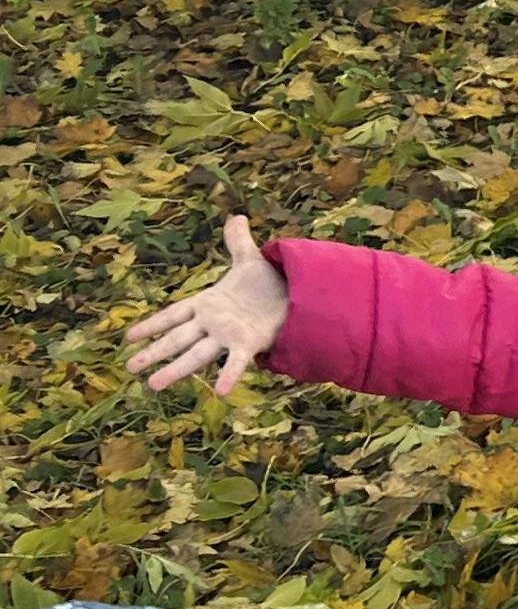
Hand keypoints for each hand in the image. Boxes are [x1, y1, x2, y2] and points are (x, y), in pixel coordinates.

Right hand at [128, 215, 290, 398]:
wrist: (297, 296)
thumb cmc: (269, 284)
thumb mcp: (250, 259)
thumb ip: (238, 242)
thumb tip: (235, 217)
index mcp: (208, 304)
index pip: (174, 314)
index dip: (152, 324)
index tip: (129, 337)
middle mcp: (213, 323)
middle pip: (177, 338)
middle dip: (154, 351)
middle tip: (130, 367)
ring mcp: (228, 335)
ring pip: (196, 354)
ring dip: (175, 369)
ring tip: (153, 384)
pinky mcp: (249, 343)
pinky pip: (236, 361)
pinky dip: (229, 375)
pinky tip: (220, 391)